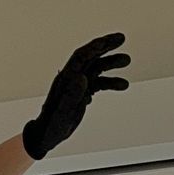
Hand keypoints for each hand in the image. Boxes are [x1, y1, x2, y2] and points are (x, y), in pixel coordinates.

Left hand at [22, 34, 130, 160]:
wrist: (46, 136)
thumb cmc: (51, 125)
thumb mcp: (62, 113)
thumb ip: (71, 96)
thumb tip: (82, 77)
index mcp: (65, 79)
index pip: (81, 57)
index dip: (95, 46)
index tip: (110, 41)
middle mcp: (72, 78)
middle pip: (90, 56)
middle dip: (106, 46)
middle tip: (122, 38)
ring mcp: (77, 85)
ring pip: (96, 68)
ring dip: (111, 63)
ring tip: (127, 60)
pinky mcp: (82, 93)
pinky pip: (98, 83)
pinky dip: (110, 82)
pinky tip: (122, 85)